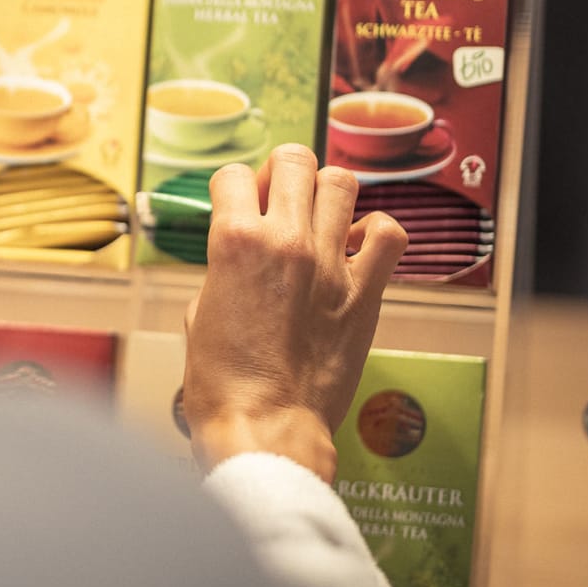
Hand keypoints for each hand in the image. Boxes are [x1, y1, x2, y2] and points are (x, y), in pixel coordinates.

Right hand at [181, 143, 408, 481]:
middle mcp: (285, 240)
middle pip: (293, 160)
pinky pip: (388, 233)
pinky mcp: (365, 293)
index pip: (233, 175)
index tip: (237, 206)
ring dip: (325, 192)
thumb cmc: (224, 383)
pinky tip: (355, 246)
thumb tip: (239, 261)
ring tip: (316, 217)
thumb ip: (221, 272)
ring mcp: (331, 264)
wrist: (264, 426)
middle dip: (280, 173)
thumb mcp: (199, 313)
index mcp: (234, 241)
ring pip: (341, 182)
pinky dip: (374, 231)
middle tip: (277, 200)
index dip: (232, 189)